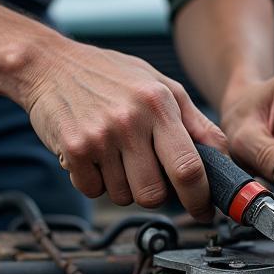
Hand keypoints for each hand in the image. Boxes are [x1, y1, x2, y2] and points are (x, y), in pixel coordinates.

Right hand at [20, 37, 228, 220]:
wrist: (50, 64)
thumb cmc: (109, 75)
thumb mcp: (161, 86)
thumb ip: (196, 123)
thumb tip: (224, 157)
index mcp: (159, 104)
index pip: (189, 168)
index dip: (199, 199)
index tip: (202, 210)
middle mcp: (130, 120)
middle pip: (155, 194)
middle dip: (156, 194)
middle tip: (148, 174)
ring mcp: (99, 136)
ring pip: (124, 196)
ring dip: (123, 186)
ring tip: (115, 154)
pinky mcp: (72, 149)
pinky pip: (94, 191)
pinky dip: (96, 181)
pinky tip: (94, 155)